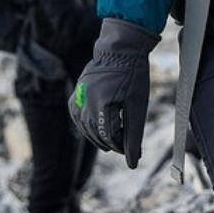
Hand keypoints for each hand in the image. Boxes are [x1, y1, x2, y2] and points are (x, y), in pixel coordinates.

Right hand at [68, 18, 158, 167]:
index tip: (133, 150)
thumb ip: (133, 135)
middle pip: (96, 135)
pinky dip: (87, 126)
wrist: (120, 49)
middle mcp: (86, 101)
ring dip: (98, 137)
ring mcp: (78, 97)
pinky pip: (78, 117)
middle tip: (125, 147)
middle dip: (112, 143)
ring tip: (113, 140)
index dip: (123, 147)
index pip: (110, 137)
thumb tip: (133, 163)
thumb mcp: (137, 105)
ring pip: (85, 128)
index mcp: (103, 103)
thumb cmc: (133, 75)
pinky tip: (98, 128)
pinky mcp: (76, 94)